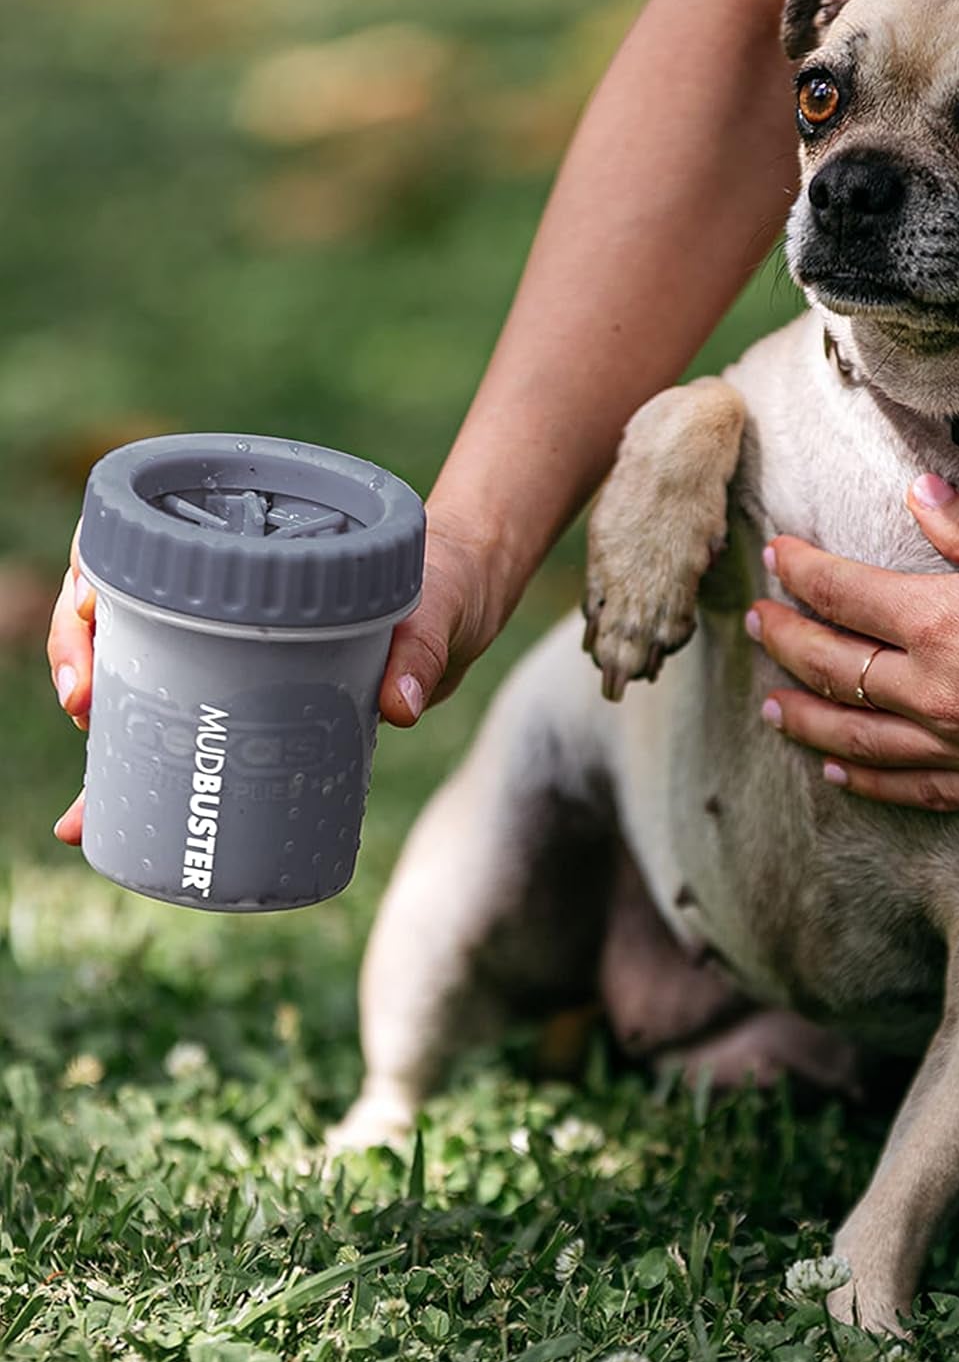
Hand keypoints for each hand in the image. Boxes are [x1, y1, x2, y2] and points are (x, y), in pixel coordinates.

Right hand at [46, 504, 513, 844]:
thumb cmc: (450, 582)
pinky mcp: (262, 694)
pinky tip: (114, 824)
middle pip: (122, 614)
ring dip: (104, 742)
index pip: (139, 537)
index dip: (94, 572)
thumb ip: (424, 646)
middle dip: (84, 661)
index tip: (90, 611)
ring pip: (144, 680)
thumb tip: (398, 706)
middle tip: (84, 711)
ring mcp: (240, 646)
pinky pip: (194, 726)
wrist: (472, 603)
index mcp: (253, 543)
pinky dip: (152, 776)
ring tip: (85, 808)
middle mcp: (231, 593)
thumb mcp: (441, 605)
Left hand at [746, 474, 958, 812]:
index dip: (801, 572)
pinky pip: (910, 789)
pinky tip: (837, 770)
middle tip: (755, 622)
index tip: (775, 557)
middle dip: (785, 640)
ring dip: (805, 716)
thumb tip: (916, 496)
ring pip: (857, 738)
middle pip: (835, 667)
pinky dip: (865, 780)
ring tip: (770, 704)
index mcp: (944, 622)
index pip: (844, 594)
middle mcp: (938, 693)